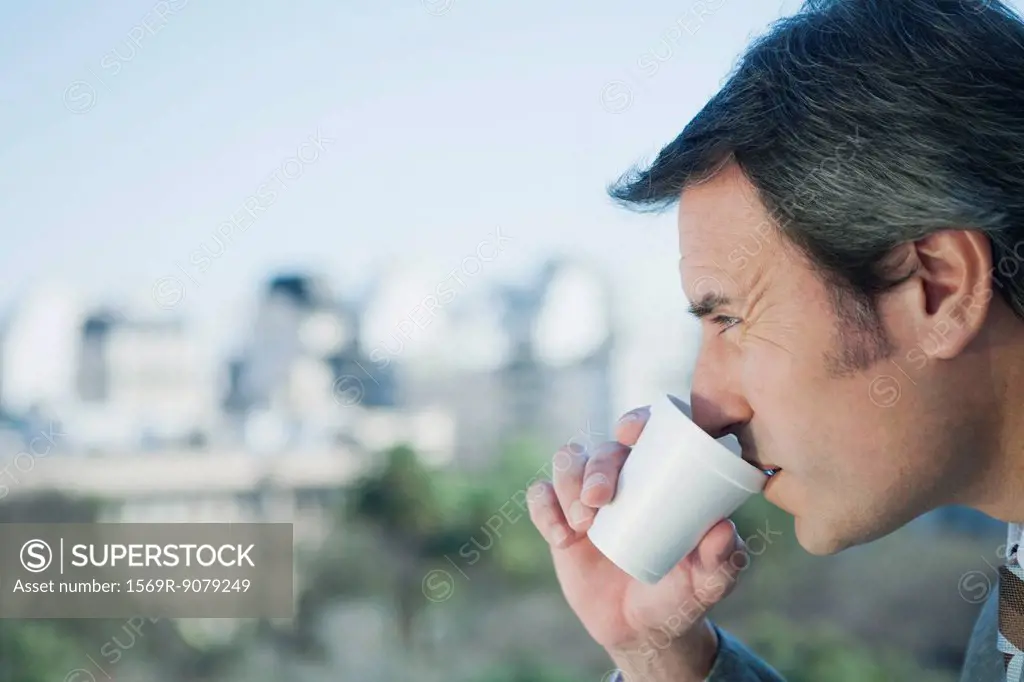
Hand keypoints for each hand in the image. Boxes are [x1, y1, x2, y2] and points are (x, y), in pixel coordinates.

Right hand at [527, 406, 749, 675]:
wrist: (641, 630)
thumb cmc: (682, 593)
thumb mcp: (708, 582)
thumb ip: (721, 561)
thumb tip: (723, 529)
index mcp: (660, 476)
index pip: (647, 432)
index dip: (635, 421)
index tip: (629, 434)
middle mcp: (621, 478)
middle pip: (602, 449)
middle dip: (596, 466)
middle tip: (599, 500)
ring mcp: (586, 497)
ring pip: (566, 462)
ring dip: (567, 482)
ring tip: (580, 524)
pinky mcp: (558, 519)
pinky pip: (541, 497)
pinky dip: (544, 508)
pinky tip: (560, 536)